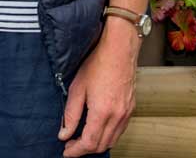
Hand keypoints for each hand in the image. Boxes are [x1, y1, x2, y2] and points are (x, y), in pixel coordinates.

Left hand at [58, 23, 139, 155]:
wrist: (120, 48)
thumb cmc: (98, 63)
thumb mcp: (77, 88)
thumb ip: (70, 114)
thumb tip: (64, 134)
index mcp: (102, 112)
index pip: (89, 143)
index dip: (76, 151)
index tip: (66, 151)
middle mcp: (117, 115)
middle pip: (101, 145)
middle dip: (84, 149)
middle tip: (71, 145)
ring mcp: (126, 112)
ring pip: (112, 140)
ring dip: (97, 144)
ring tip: (83, 138)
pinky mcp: (131, 108)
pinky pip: (120, 130)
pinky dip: (108, 135)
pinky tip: (98, 128)